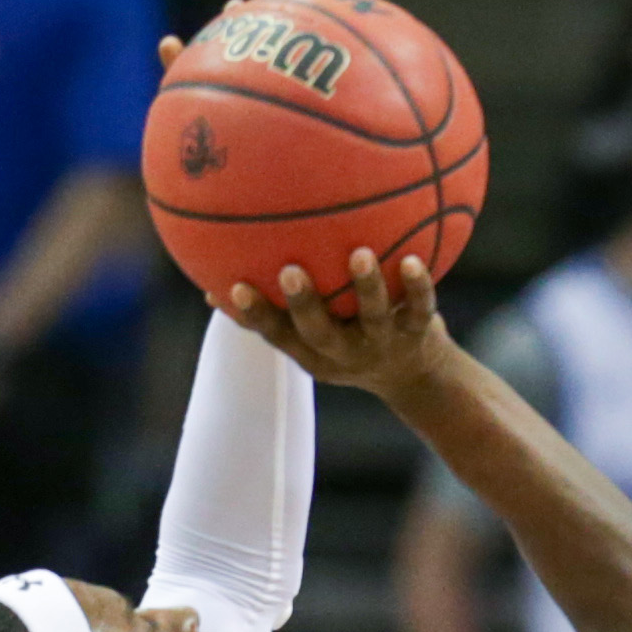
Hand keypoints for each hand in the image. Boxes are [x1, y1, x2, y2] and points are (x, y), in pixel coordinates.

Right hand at [226, 247, 455, 405]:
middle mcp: (346, 353)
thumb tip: (211, 284)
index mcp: (315, 354)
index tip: (234, 287)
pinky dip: (418, 288)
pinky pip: (420, 311)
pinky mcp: (419, 335)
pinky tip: (413, 260)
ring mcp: (383, 345)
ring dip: (366, 287)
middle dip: (304, 305)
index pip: (279, 337)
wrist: (417, 376)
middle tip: (289, 272)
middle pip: (320, 333)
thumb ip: (275, 312)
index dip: (256, 316)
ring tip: (360, 254)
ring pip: (373, 318)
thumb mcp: (312, 337)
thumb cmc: (350, 339)